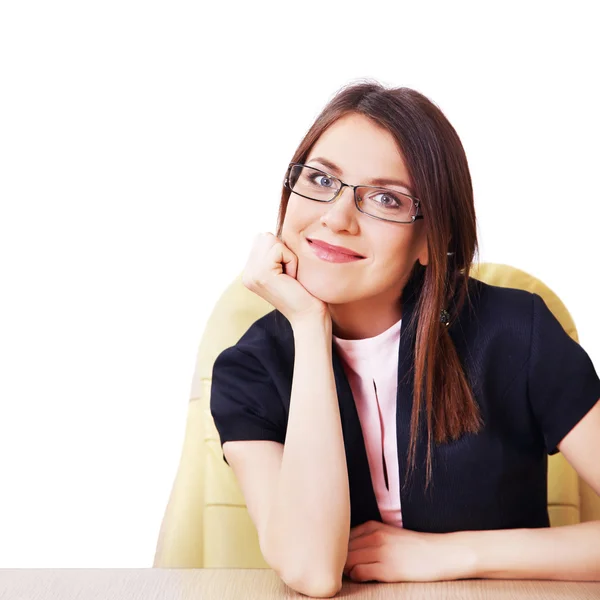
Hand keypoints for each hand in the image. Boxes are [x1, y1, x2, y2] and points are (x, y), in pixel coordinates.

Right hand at [242, 232, 329, 326]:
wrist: (308, 316)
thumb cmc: (305, 293)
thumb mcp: (285, 268)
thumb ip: (274, 252)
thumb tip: (272, 232)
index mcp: (250, 271)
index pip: (262, 239)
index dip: (281, 250)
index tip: (287, 274)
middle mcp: (247, 273)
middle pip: (265, 236)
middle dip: (283, 251)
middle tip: (289, 275)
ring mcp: (252, 274)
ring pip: (271, 240)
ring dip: (288, 255)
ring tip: (290, 276)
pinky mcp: (262, 274)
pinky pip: (279, 249)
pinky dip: (291, 261)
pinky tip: (291, 279)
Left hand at [344, 520, 474, 582]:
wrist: (439, 554)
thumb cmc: (413, 547)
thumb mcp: (388, 534)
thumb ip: (368, 538)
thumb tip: (346, 552)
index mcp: (372, 526)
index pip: (342, 536)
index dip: (337, 549)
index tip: (336, 557)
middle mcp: (374, 536)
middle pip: (342, 549)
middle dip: (338, 560)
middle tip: (339, 569)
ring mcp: (380, 551)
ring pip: (348, 560)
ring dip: (347, 569)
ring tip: (351, 574)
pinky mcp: (387, 568)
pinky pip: (359, 572)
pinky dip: (357, 577)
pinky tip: (364, 577)